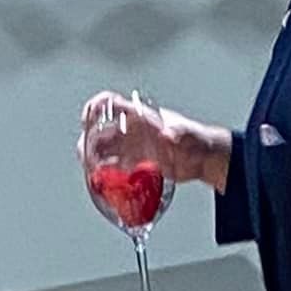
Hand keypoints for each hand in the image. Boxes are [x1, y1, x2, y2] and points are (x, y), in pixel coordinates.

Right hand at [79, 91, 230, 192]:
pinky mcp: (135, 165)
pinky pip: (114, 170)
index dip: (95, 108)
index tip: (86, 121)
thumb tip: (169, 134)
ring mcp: (131, 148)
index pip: (110, 103)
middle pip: (98, 131)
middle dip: (89, 145)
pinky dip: (108, 177)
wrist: (204, 160)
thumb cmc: (197, 140)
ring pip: (102, 152)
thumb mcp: (189, 134)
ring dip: (94, 164)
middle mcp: (131, 131)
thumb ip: (179, 132)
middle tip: (90, 162)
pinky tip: (108, 186)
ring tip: (96, 177)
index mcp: (140, 116)